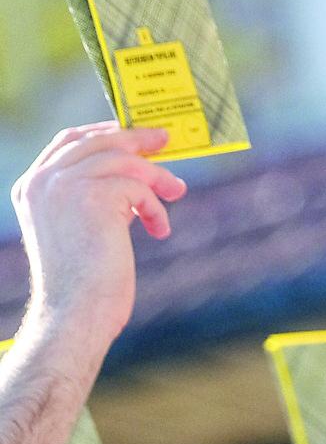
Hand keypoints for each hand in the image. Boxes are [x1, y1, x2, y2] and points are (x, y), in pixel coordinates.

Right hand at [13, 124, 187, 342]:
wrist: (75, 312)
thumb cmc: (85, 278)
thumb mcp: (82, 225)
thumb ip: (96, 194)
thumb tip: (140, 171)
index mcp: (31, 187)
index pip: (68, 141)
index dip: (104, 131)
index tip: (134, 133)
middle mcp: (41, 182)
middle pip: (98, 141)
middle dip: (137, 139)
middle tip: (166, 141)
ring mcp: (62, 186)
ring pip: (124, 160)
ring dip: (157, 177)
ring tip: (176, 193)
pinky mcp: (91, 196)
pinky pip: (139, 186)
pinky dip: (156, 207)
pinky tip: (159, 229)